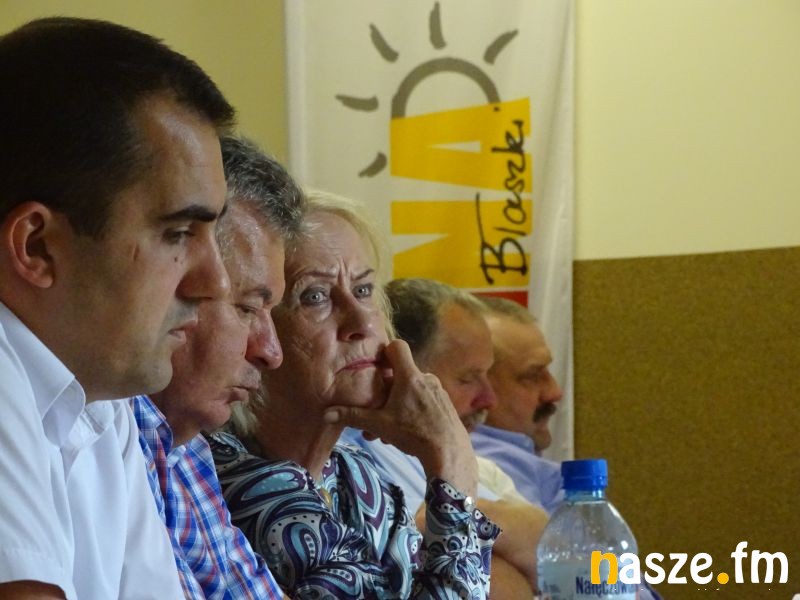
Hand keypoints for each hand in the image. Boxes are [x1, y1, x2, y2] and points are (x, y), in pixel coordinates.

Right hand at [324, 340, 477, 495]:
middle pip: (402, 373)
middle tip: (376, 410)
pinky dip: (413, 410)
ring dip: (398, 404)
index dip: (384, 352)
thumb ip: (353, 416)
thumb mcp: (379, 424)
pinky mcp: (445, 404)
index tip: (375, 368)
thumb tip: (326, 413)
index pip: (397, 346)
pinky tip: (407, 432)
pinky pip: (424, 400)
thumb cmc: (413, 433)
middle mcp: (426, 378)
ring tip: (389, 429)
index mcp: (409, 376)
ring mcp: (438, 391)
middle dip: (387, 390)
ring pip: (412, 390)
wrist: (449, 452)